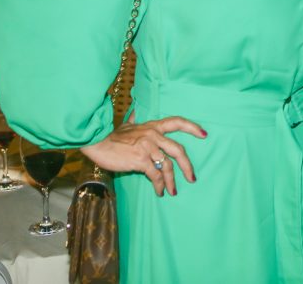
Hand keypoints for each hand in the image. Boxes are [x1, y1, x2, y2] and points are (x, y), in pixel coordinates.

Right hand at [81, 116, 206, 196]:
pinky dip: (159, 185)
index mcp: (153, 126)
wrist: (97, 143)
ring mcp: (148, 147)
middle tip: (192, 178)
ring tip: (173, 191)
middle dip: (187, 165)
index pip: (177, 122)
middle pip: (178, 150)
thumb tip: (137, 111)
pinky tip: (159, 191)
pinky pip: (155, 174)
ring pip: (167, 165)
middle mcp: (153, 135)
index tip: (204, 134)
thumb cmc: (112, 136)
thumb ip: (135, 119)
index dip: (192, 127)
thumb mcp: (126, 125)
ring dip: (172, 181)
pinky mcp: (140, 159)